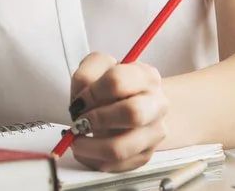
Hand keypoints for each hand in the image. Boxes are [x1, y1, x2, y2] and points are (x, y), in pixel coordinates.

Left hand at [66, 52, 169, 171]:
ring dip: (91, 147)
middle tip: (80, 122)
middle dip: (97, 120)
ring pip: (121, 148)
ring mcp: (154, 132)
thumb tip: (80, 102)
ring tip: (78, 141)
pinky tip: (87, 150)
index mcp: (146, 76)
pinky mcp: (145, 154)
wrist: (138, 103)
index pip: (117, 81)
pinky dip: (94, 161)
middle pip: (132, 114)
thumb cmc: (116, 87)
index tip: (79, 101)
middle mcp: (156, 104)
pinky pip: (116, 166)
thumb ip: (86, 74)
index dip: (92, 93)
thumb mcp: (99, 67)